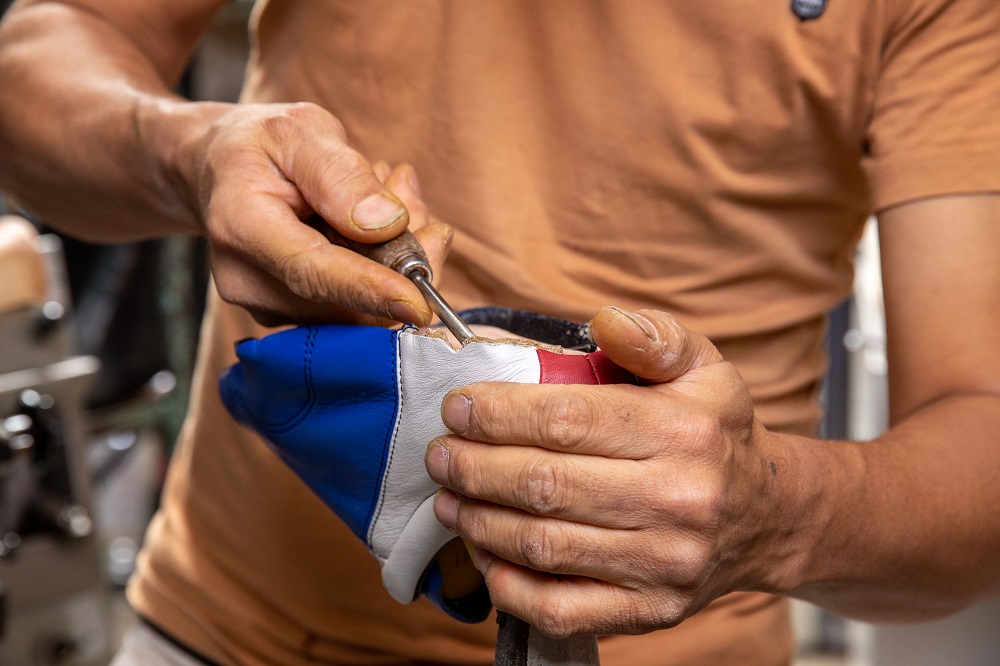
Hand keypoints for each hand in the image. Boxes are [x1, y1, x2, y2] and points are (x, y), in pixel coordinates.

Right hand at [194, 102, 450, 325]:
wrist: (217, 173)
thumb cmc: (259, 147)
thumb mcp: (299, 131)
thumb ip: (341, 174)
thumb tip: (387, 222)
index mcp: (240, 225)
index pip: (312, 271)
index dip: (369, 289)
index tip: (419, 303)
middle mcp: (247, 280)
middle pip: (346, 301)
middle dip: (401, 258)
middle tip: (408, 192)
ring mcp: (267, 306)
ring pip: (360, 308)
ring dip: (397, 257)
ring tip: (387, 191)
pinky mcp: (291, 317)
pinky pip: (356, 307)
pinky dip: (384, 269)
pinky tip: (377, 222)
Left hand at [425, 307, 787, 636]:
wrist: (767, 516)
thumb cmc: (715, 433)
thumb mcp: (702, 366)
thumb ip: (653, 337)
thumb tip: (604, 320)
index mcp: (685, 430)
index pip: (568, 420)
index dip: (498, 414)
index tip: (458, 407)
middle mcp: (679, 500)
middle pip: (546, 485)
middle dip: (473, 467)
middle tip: (440, 454)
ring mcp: (665, 564)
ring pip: (544, 546)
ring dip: (479, 521)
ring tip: (450, 497)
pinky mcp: (651, 611)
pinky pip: (562, 609)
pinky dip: (508, 585)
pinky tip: (484, 553)